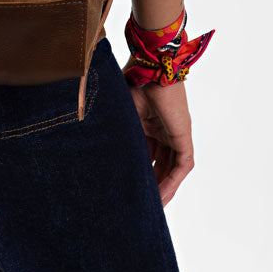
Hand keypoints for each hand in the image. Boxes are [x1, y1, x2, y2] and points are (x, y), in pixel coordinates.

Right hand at [122, 55, 194, 205]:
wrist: (149, 66)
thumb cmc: (133, 80)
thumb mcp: (121, 112)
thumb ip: (116, 128)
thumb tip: (89, 141)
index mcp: (148, 122)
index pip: (146, 153)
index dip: (139, 170)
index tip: (127, 185)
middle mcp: (163, 130)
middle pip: (160, 163)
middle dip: (152, 183)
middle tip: (141, 202)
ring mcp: (174, 133)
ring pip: (172, 168)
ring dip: (164, 187)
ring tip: (152, 205)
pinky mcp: (183, 135)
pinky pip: (182, 165)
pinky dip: (173, 181)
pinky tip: (162, 195)